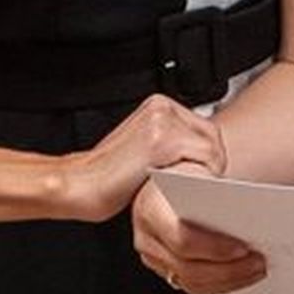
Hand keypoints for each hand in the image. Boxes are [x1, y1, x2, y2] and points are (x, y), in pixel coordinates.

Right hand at [60, 95, 226, 221]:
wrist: (80, 183)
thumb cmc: (109, 175)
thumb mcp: (144, 148)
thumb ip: (172, 143)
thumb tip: (203, 159)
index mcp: (158, 105)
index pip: (204, 129)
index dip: (206, 157)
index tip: (197, 176)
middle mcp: (162, 107)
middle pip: (212, 136)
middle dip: (208, 165)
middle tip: (192, 185)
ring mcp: (162, 121)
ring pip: (211, 147)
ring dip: (204, 172)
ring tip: (183, 187)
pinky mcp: (162, 140)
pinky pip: (201, 158)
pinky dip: (198, 176)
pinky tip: (178, 186)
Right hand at [132, 162, 266, 293]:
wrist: (170, 177)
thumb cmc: (184, 164)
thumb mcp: (196, 152)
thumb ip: (206, 153)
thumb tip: (221, 175)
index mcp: (151, 207)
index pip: (182, 239)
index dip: (214, 248)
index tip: (244, 247)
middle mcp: (148, 237)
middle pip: (189, 268)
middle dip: (229, 269)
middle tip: (259, 261)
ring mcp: (155, 257)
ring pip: (192, 282)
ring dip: (229, 280)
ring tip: (258, 268)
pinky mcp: (168, 268)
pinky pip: (195, 286)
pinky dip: (222, 283)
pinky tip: (245, 272)